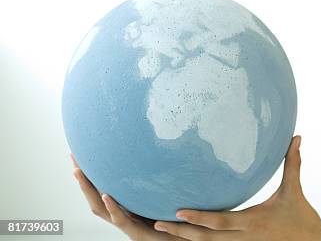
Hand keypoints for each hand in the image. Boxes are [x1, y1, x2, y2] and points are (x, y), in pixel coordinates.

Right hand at [71, 154, 186, 240]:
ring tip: (78, 172)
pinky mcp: (137, 233)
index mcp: (126, 205)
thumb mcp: (160, 195)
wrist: (181, 238)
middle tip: (73, 159)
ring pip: (100, 208)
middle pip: (94, 195)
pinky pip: (120, 220)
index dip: (92, 173)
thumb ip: (154, 179)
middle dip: (82, 178)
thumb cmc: (172, 218)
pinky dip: (113, 207)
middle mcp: (122, 214)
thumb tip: (154, 152)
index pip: (103, 187)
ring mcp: (127, 224)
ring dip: (88, 190)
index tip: (82, 154)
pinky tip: (106, 195)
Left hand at [153, 136, 320, 240]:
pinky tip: (183, 235)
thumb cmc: (303, 218)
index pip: (221, 221)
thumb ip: (292, 163)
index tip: (178, 212)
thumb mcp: (294, 190)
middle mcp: (244, 237)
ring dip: (184, 238)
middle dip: (181, 232)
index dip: (200, 218)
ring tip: (160, 228)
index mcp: (254, 221)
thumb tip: (295, 137)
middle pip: (207, 239)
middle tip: (157, 224)